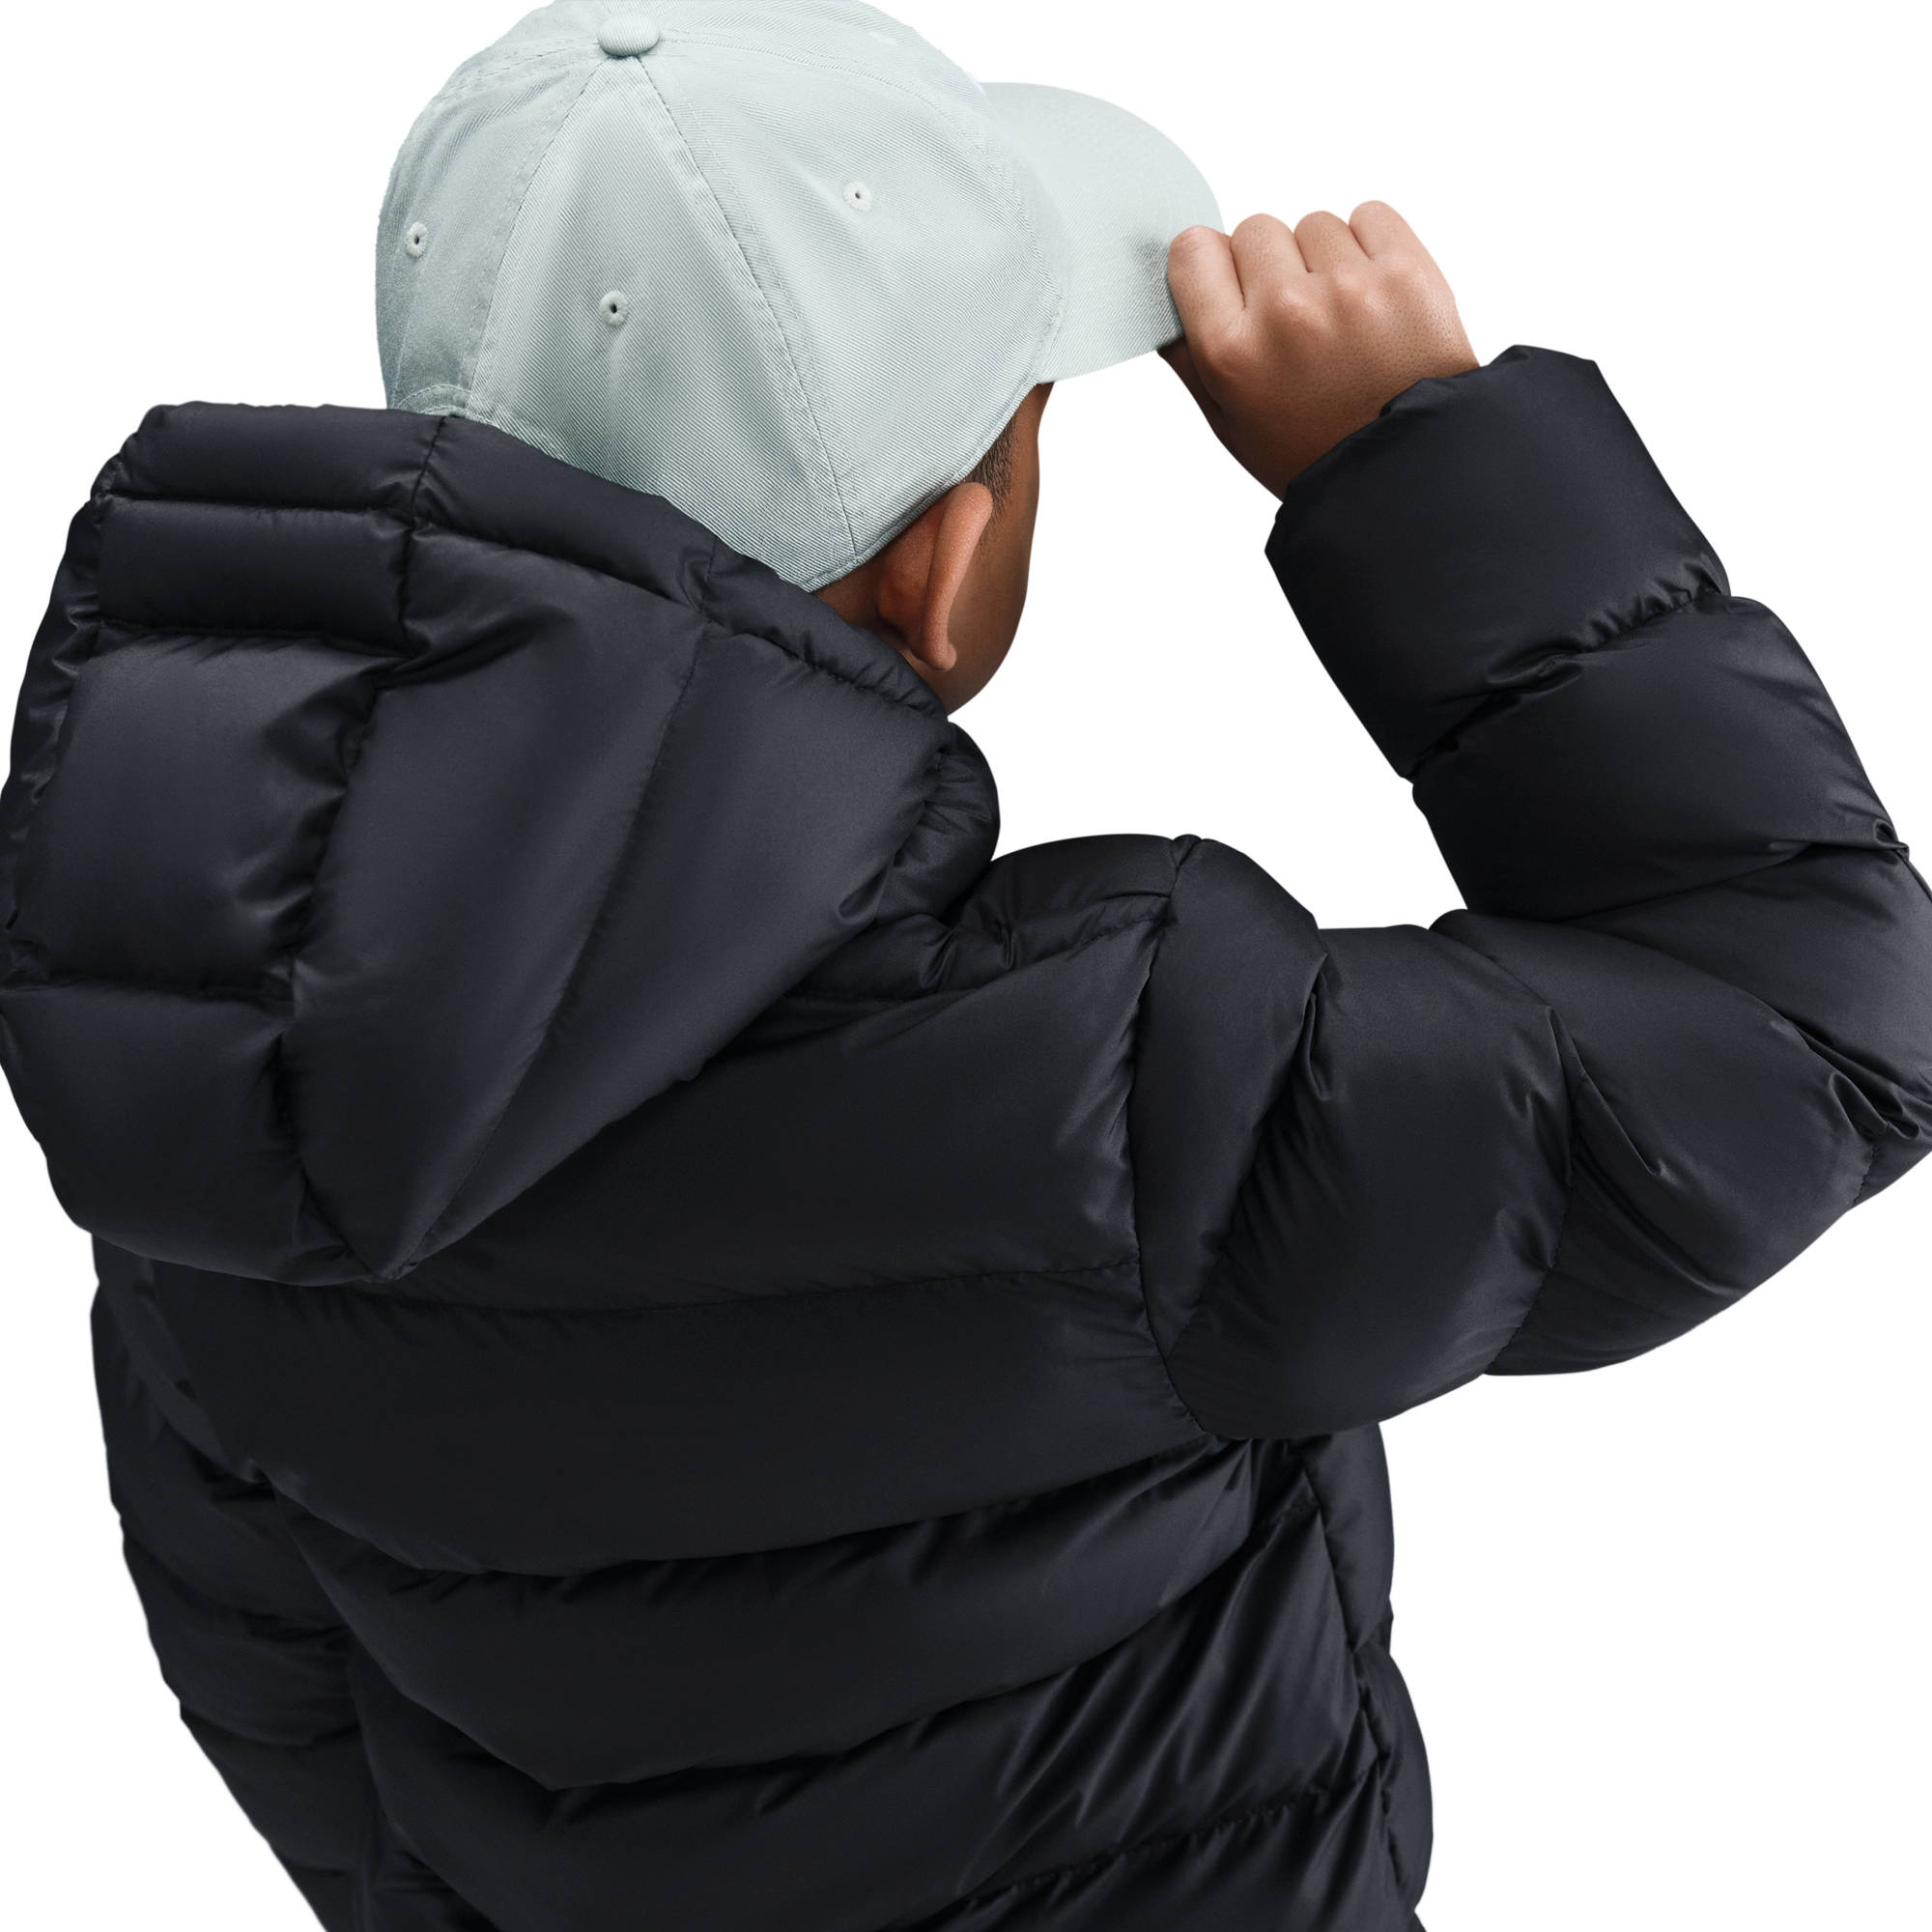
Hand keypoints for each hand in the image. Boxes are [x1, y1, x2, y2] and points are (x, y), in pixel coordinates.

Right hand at [1164, 202, 1476, 493]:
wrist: (1402, 468)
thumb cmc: (1311, 448)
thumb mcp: (1227, 419)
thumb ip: (1187, 350)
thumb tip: (1167, 282)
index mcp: (1232, 351)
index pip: (1193, 249)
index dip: (1211, 268)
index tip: (1229, 289)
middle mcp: (1286, 311)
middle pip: (1254, 229)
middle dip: (1269, 266)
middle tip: (1296, 322)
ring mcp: (1350, 288)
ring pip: (1313, 224)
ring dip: (1322, 259)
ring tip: (1341, 318)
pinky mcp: (1406, 272)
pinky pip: (1370, 216)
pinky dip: (1369, 246)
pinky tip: (1372, 297)